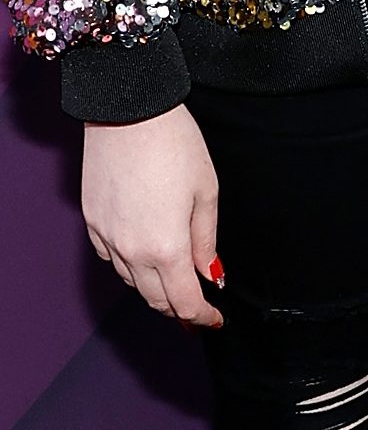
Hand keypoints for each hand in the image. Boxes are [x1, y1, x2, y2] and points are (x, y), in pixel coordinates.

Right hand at [82, 105, 223, 327]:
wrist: (128, 110)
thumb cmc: (174, 143)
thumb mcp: (205, 190)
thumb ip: (206, 238)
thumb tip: (211, 273)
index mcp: (165, 247)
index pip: (184, 301)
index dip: (202, 316)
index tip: (214, 319)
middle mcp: (131, 251)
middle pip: (155, 299)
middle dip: (178, 307)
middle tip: (197, 307)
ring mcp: (107, 238)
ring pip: (131, 281)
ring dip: (154, 287)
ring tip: (173, 281)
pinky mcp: (91, 222)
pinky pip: (111, 257)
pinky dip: (130, 264)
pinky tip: (143, 253)